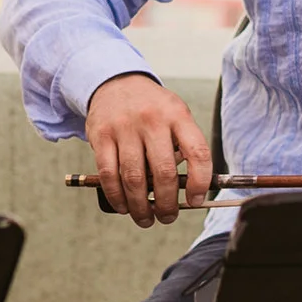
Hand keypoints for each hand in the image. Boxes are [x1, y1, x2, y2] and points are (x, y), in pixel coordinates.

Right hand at [85, 73, 212, 226]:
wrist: (116, 83)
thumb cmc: (152, 107)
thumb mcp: (175, 114)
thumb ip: (183, 146)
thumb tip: (189, 191)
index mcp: (178, 115)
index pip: (198, 152)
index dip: (200, 182)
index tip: (196, 200)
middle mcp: (152, 119)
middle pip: (164, 172)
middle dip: (167, 203)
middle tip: (168, 216)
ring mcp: (125, 127)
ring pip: (134, 178)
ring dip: (140, 206)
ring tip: (146, 218)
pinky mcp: (101, 136)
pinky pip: (109, 174)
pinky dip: (116, 196)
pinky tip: (123, 206)